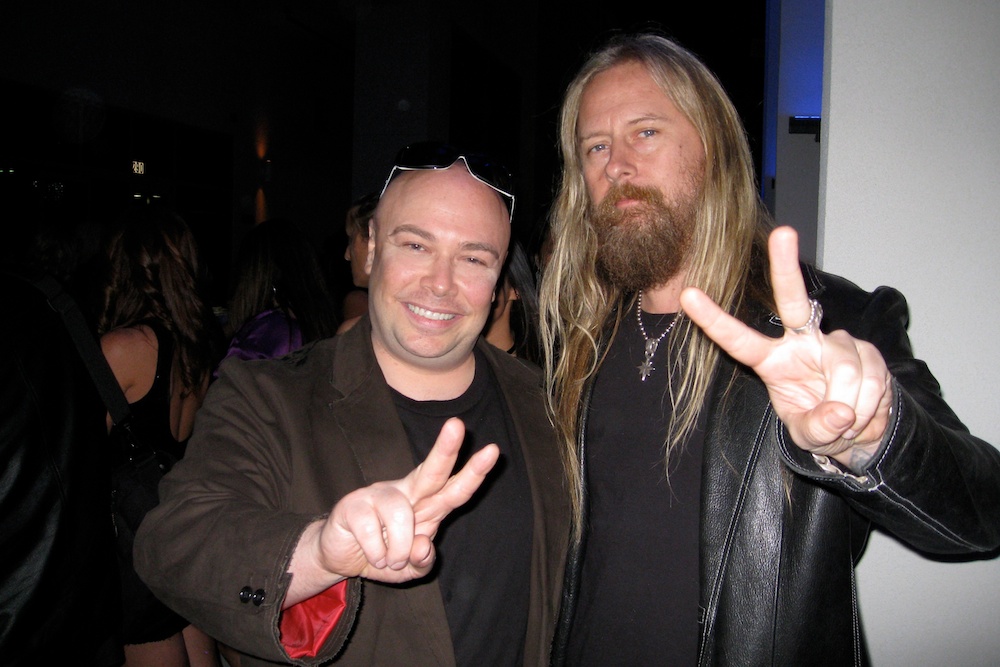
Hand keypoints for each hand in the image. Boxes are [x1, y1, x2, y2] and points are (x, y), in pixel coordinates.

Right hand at [286, 418, 498, 605]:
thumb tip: (424, 544)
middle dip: (445, 449)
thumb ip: (422, 562)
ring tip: (388, 560)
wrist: (340, 559)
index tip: (494, 450)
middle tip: (458, 425)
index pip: (454, 488)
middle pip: (430, 471)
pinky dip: (376, 553)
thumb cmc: (382, 556)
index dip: (473, 473)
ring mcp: (379, 494)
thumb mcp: (408, 569)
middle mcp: (407, 493)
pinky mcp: (353, 503)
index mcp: (427, 506)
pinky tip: (371, 554)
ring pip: (400, 515)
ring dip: (397, 550)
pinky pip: (372, 531)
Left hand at [679, 226, 892, 469]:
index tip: (688, 295)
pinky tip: (865, 408)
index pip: (738, 340)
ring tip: (847, 418)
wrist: (863, 430)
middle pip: (791, 299)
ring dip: (849, 403)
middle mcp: (800, 342)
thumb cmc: (822, 425)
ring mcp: (835, 342)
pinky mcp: (866, 350)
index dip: (714, 320)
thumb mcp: (809, 436)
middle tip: (783, 233)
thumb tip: (840, 412)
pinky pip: (869, 376)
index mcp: (771, 361)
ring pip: (843, 367)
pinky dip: (869, 403)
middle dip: (786, 265)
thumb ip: (818, 427)